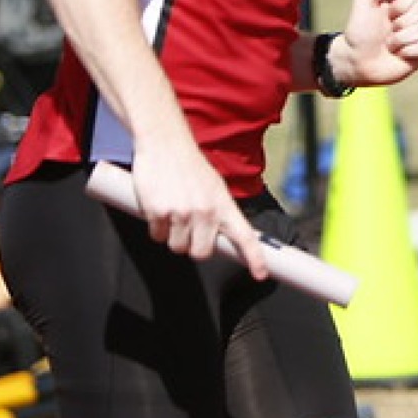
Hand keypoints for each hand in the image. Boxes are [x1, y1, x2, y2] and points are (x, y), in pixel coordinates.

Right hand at [128, 142, 269, 277]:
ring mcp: (181, 213)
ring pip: (177, 247)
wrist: (165, 144)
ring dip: (173, 236)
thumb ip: (219, 212)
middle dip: (194, 246)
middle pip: (201, 253)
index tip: (260, 274)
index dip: (254, 258)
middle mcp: (205, 211)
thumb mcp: (214, 187)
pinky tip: (160, 208)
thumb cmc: (190, 166)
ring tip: (174, 212)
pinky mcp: (158, 212)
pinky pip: (157, 236)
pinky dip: (157, 227)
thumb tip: (222, 237)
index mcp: (224, 204)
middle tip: (189, 229)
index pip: (244, 236)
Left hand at [337, 0, 417, 86]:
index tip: (387, 12)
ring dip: (401, 38)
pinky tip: (399, 55)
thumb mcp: (363, 2)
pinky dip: (408, 51)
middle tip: (388, 29)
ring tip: (389, 45)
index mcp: (402, 1)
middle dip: (403, 21)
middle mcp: (414, 15)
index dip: (402, 2)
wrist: (357, 61)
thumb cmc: (360, 32)